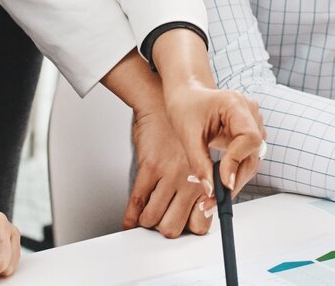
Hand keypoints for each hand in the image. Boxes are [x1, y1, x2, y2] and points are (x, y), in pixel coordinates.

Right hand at [124, 103, 213, 236]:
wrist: (164, 106)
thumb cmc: (182, 134)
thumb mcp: (200, 162)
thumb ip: (201, 187)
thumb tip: (198, 213)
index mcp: (204, 182)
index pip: (200, 225)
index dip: (189, 229)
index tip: (183, 224)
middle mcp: (188, 182)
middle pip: (173, 228)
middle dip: (165, 228)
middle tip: (163, 221)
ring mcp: (168, 176)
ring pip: (152, 218)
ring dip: (147, 222)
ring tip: (147, 217)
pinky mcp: (149, 168)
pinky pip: (137, 202)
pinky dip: (130, 217)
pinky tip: (129, 222)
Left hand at [164, 78, 263, 196]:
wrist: (187, 95)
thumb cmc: (185, 106)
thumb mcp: (187, 134)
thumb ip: (199, 162)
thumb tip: (210, 191)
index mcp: (236, 104)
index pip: (249, 138)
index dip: (237, 162)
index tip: (222, 182)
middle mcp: (250, 112)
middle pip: (254, 153)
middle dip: (235, 180)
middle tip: (213, 202)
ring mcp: (253, 122)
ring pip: (252, 159)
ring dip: (234, 180)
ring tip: (211, 199)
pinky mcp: (248, 133)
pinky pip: (247, 158)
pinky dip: (233, 173)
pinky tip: (217, 186)